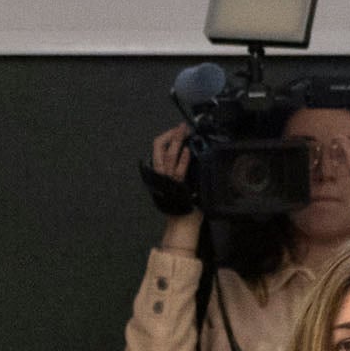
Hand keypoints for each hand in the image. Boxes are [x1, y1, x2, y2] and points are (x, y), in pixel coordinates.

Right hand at [146, 125, 200, 249]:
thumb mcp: (180, 184)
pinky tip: (187, 151)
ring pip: (168, 156)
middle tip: (182, 126)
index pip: (159, 149)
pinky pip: (178, 171)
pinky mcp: (177, 187)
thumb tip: (190, 154)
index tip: (177, 130)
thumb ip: (181, 170)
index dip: (167, 137)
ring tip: (184, 131)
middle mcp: (162, 174)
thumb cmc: (183, 204)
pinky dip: (183, 160)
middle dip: (171, 135)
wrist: (181, 224)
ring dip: (177, 141)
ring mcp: (168, 179)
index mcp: (161, 172)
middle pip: (160, 148)